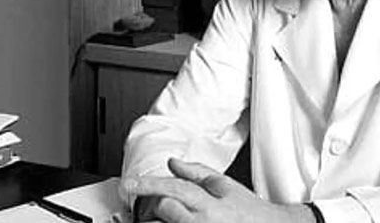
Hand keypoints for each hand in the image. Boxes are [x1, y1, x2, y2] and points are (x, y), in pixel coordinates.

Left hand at [123, 158, 314, 222]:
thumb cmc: (249, 210)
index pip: (173, 188)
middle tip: (165, 205)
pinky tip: (184, 221)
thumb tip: (173, 163)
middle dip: (160, 205)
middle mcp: (204, 220)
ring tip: (180, 215)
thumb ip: (196, 173)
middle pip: (166, 209)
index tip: (131, 184)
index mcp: (210, 201)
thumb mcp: (226, 186)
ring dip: (164, 220)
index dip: (149, 184)